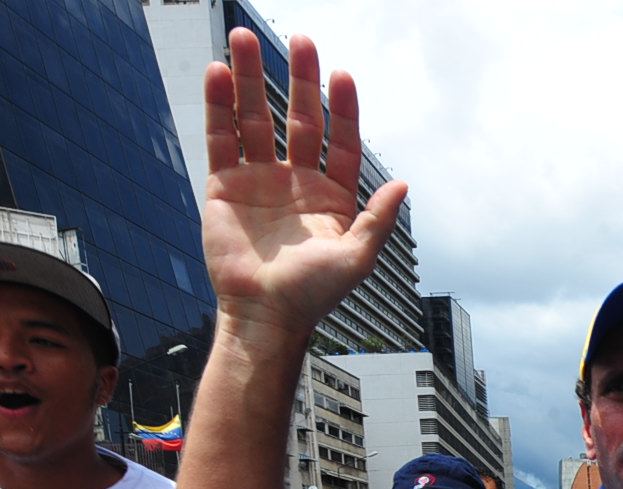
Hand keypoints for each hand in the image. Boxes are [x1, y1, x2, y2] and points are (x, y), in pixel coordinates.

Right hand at [201, 30, 407, 336]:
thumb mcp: (356, 259)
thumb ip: (378, 220)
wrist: (262, 316)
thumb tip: (404, 185)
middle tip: (301, 40)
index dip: (343, 109)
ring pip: (254, 118)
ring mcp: (259, 180)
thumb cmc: (313, 295)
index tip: (342, 76)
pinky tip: (218, 72)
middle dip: (300, 79)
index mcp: (332, 197)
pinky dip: (218, 105)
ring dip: (249, 79)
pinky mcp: (224, 186)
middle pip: (298, 118)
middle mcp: (296, 182)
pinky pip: (221, 137)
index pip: (340, 141)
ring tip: (243, 38)